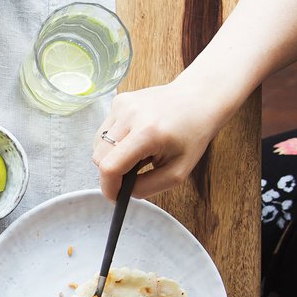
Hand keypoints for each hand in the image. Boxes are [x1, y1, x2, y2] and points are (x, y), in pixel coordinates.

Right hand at [92, 79, 223, 199]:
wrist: (199, 100)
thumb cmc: (192, 136)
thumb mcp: (178, 171)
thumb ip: (148, 187)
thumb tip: (123, 192)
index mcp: (148, 133)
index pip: (110, 167)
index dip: (109, 187)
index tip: (115, 197)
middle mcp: (130, 115)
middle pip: (99, 157)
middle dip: (111, 173)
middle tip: (131, 175)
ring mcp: (122, 105)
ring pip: (98, 145)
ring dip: (111, 156)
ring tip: (135, 153)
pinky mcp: (118, 101)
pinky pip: (104, 131)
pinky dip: (114, 141)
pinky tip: (133, 137)